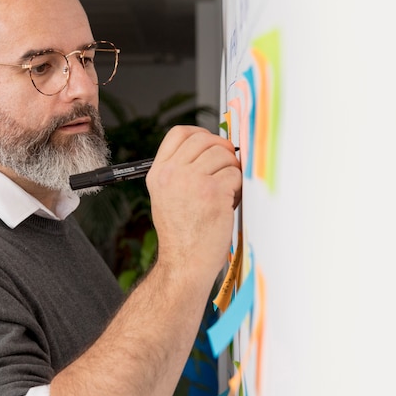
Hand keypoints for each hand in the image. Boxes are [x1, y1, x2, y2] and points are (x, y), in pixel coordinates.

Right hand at [146, 126, 241, 278]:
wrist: (184, 262)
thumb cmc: (181, 234)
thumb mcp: (166, 196)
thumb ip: (180, 171)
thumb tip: (211, 149)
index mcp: (158, 173)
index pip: (179, 133)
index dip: (200, 134)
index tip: (211, 145)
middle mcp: (172, 174)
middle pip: (204, 139)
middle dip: (222, 149)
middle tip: (227, 165)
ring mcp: (192, 182)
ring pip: (223, 155)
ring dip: (231, 170)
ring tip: (225, 190)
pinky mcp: (213, 193)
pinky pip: (235, 175)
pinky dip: (237, 188)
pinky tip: (228, 203)